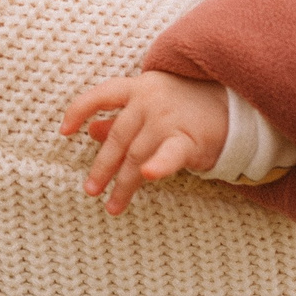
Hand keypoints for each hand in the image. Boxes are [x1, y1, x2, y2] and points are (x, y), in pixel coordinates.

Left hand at [59, 72, 227, 214]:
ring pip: (136, 155)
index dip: (79, 110)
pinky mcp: (188, 138)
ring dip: (123, 184)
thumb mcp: (151, 101)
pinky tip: (149, 176)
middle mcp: (150, 101)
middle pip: (118, 138)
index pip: (102, 95)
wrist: (233, 107)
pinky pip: (170, 154)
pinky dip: (159, 165)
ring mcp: (168, 118)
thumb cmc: (186, 104)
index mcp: (138, 88)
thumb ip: (120, 115)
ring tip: (112, 206)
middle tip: (90, 190)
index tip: (63, 131)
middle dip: (102, 167)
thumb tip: (89, 130)